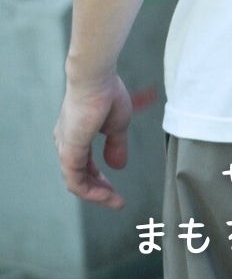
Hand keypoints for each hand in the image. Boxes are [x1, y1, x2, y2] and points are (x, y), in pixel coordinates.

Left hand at [54, 73, 132, 209]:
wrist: (96, 78)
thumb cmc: (107, 94)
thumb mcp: (117, 124)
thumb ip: (116, 145)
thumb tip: (118, 165)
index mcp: (76, 135)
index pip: (85, 166)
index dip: (100, 179)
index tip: (115, 188)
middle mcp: (67, 144)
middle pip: (80, 176)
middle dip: (99, 190)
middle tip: (116, 199)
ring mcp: (66, 149)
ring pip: (77, 182)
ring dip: (96, 194)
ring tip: (114, 200)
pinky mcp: (69, 152)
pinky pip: (76, 181)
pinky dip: (91, 191)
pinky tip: (105, 194)